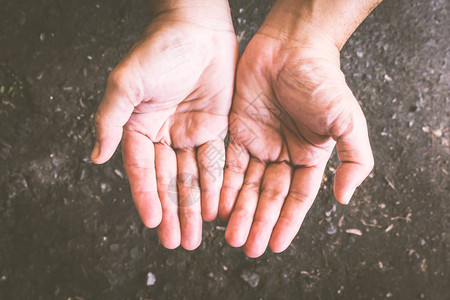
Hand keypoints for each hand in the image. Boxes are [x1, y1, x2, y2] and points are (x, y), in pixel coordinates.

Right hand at [91, 1, 237, 249]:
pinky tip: (217, 209)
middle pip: (170, 182)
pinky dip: (216, 186)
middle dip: (174, 212)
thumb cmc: (160, 51)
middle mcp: (165, 136)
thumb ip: (110, 120)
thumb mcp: (127, 83)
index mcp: (140, 128)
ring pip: (194, 178)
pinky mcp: (216, 129)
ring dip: (195, 207)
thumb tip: (95, 157)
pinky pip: (216, 163)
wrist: (199, 30)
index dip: (146, 197)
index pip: (142, 170)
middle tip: (177, 242)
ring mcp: (192, 134)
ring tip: (196, 237)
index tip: (152, 222)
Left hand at [219, 5, 373, 256]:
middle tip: (246, 248)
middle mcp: (283, 154)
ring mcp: (258, 143)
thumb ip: (354, 160)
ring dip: (239, 211)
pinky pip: (228, 163)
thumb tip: (344, 198)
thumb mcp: (348, 121)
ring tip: (230, 236)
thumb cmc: (323, 80)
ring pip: (247, 185)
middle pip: (268, 196)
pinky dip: (223, 185)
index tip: (274, 245)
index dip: (286, 222)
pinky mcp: (236, 131)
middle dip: (258, 222)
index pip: (296, 198)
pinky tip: (218, 206)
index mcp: (310, 157)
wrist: (291, 46)